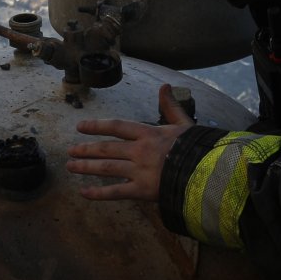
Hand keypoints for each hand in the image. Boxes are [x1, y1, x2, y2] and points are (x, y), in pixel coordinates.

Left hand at [66, 84, 194, 200]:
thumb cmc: (198, 148)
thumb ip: (170, 106)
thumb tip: (164, 86)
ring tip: (70, 166)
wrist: (210, 173)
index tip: (80, 127)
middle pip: (106, 148)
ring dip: (86, 167)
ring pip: (106, 168)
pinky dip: (98, 193)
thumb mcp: (183, 124)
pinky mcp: (143, 191)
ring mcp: (139, 171)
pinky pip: (116, 192)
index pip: (116, 127)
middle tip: (70, 151)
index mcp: (148, 134)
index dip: (96, 126)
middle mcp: (139, 151)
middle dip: (86, 149)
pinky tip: (84, 193)